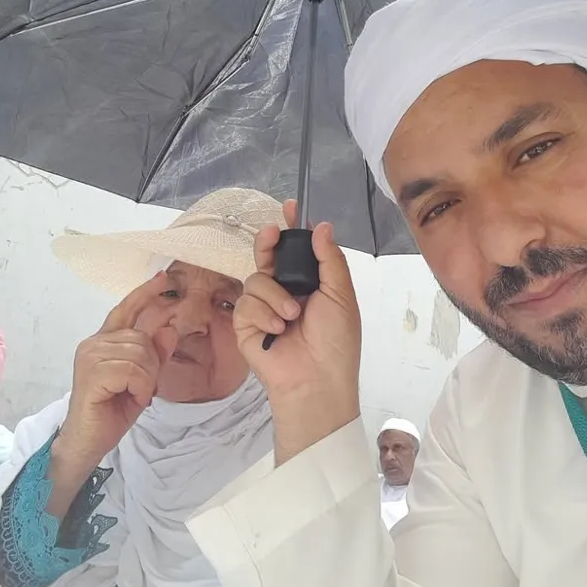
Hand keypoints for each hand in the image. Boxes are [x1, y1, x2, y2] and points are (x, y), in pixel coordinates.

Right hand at [53, 274, 177, 482]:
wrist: (88, 441)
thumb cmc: (113, 409)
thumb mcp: (144, 379)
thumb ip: (156, 354)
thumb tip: (169, 327)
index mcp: (105, 341)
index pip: (126, 309)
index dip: (145, 293)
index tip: (163, 278)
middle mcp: (94, 342)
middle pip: (143, 338)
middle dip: (151, 366)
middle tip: (140, 388)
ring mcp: (91, 355)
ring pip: (142, 354)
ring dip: (146, 380)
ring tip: (132, 394)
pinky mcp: (93, 371)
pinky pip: (135, 370)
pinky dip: (140, 387)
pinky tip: (129, 398)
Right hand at [234, 201, 360, 463]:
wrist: (316, 379)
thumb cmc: (336, 339)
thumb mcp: (340, 295)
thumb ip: (329, 260)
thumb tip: (322, 226)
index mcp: (309, 285)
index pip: (297, 251)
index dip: (291, 229)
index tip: (290, 207)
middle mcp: (284, 292)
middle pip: (267, 257)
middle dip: (267, 243)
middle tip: (271, 234)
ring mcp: (263, 308)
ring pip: (256, 278)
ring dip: (275, 294)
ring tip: (292, 316)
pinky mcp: (245, 325)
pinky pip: (247, 303)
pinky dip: (263, 313)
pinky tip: (277, 329)